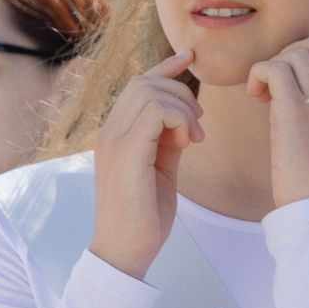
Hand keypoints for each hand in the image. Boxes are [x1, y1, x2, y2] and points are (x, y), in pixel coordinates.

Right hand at [90, 49, 202, 278]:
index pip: (137, 86)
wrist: (125, 250)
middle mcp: (109, 131)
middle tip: (199, 126)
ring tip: (195, 138)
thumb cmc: (144, 216)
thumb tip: (186, 121)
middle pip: (145, 82)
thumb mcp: (162, 170)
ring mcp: (113, 140)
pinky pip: (154, 112)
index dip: (165, 68)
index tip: (191, 57)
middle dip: (182, 93)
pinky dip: (179, 119)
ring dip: (183, 108)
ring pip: (150, 92)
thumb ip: (169, 142)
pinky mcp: (124, 152)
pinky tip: (189, 142)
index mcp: (116, 133)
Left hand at [248, 36, 308, 206]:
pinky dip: (257, 75)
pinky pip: (272, 68)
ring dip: (270, 67)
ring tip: (263, 95)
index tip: (288, 82)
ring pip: (292, 52)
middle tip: (273, 86)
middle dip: (286, 55)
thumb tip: (290, 97)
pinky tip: (255, 98)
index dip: (304, 55)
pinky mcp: (294, 110)